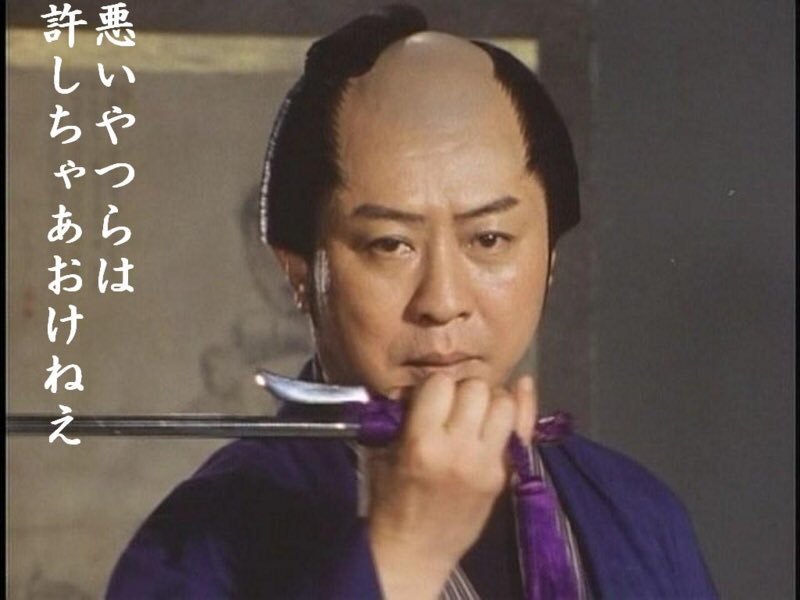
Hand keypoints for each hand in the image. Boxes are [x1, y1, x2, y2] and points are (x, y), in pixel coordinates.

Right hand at [366, 373, 535, 598]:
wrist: (414, 552)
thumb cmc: (390, 501)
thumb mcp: (384, 453)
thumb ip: (403, 416)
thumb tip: (421, 385)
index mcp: (422, 443)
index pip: (440, 384)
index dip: (434, 386)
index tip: (429, 398)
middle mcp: (459, 449)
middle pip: (476, 388)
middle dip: (463, 390)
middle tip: (454, 405)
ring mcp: (486, 463)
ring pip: (504, 403)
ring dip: (489, 400)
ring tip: (477, 411)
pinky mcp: (504, 476)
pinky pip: (523, 430)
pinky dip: (524, 406)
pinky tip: (522, 388)